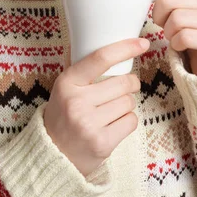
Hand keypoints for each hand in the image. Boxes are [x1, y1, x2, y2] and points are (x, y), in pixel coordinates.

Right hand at [43, 37, 149, 176]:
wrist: (53, 154)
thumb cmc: (65, 114)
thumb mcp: (65, 87)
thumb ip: (85, 70)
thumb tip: (114, 45)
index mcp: (67, 82)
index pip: (100, 58)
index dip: (125, 48)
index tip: (142, 43)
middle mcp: (76, 102)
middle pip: (123, 82)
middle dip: (131, 83)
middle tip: (126, 87)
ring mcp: (88, 124)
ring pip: (129, 102)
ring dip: (127, 104)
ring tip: (113, 109)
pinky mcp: (102, 143)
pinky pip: (131, 121)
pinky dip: (128, 120)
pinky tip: (114, 124)